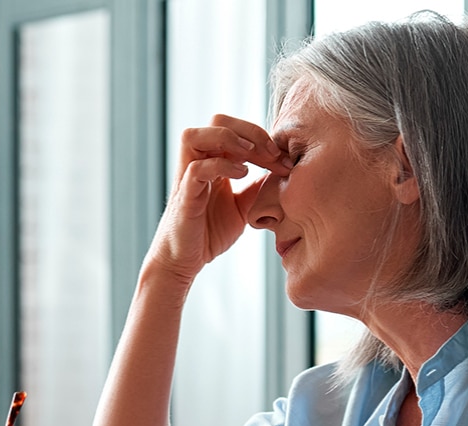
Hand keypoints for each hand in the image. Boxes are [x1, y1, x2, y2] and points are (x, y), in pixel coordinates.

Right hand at [148, 114, 287, 284]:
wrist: (184, 261)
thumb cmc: (208, 233)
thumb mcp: (243, 206)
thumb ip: (257, 187)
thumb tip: (281, 171)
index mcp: (213, 162)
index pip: (236, 129)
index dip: (262, 138)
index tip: (284, 159)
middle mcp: (197, 163)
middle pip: (217, 121)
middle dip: (249, 131)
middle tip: (271, 153)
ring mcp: (187, 178)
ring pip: (195, 135)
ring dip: (228, 139)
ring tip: (252, 156)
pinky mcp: (183, 197)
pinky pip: (195, 169)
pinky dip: (220, 166)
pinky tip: (241, 175)